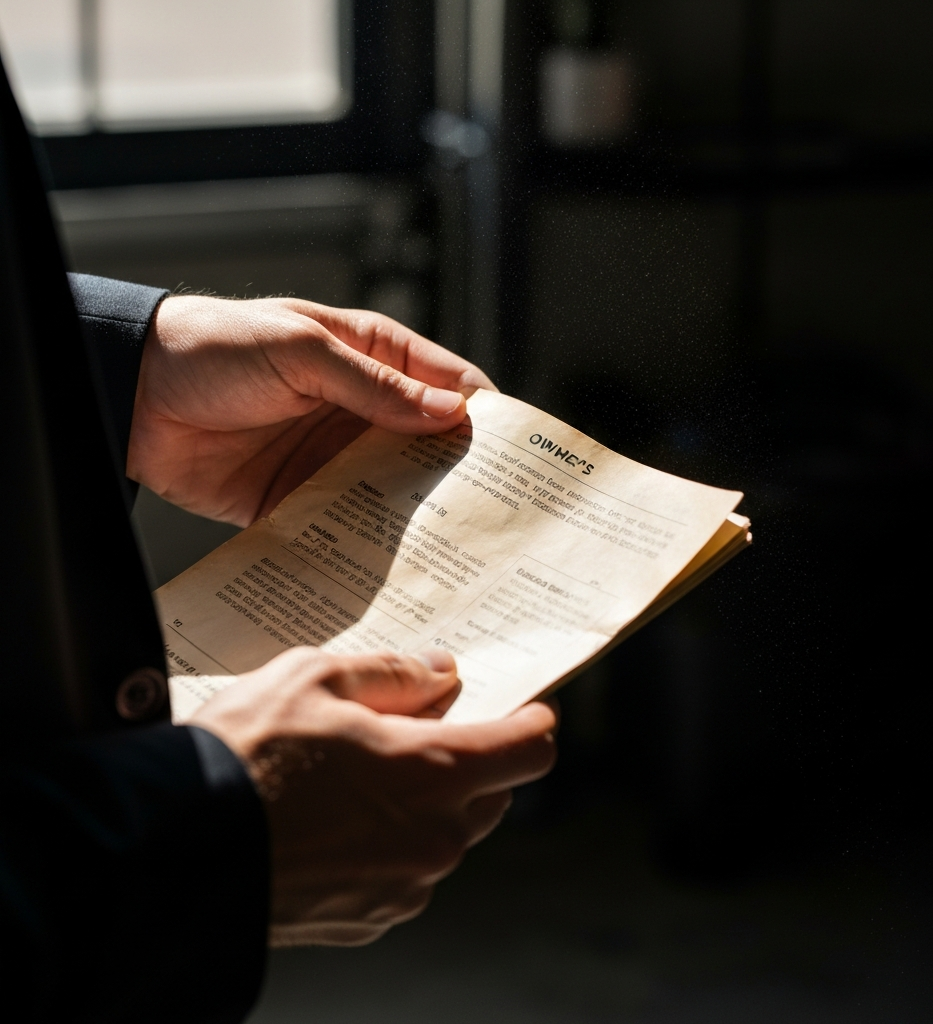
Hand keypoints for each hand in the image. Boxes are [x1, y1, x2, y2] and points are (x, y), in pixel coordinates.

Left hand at [128, 295, 494, 525]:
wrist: (131, 395)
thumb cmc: (215, 347)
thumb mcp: (302, 351)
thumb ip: (376, 385)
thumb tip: (451, 412)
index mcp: (374, 358)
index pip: (450, 384)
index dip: (488, 418)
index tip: (520, 458)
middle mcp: (364, 411)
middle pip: (432, 447)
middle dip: (463, 478)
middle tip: (498, 517)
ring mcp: (335, 458)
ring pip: (396, 491)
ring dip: (421, 518)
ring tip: (455, 552)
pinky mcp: (304, 498)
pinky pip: (348, 523)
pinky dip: (370, 544)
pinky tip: (392, 568)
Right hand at [189, 646, 556, 946]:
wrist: (172, 855)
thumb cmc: (246, 756)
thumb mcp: (317, 677)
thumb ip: (395, 673)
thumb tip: (440, 673)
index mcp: (436, 775)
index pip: (530, 748)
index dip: (531, 719)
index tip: (519, 704)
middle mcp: (434, 840)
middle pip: (494, 792)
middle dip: (471, 757)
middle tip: (418, 727)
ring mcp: (404, 887)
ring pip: (448, 834)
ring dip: (427, 802)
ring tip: (361, 773)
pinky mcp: (369, 919)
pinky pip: (407, 871)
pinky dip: (393, 841)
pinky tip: (337, 819)